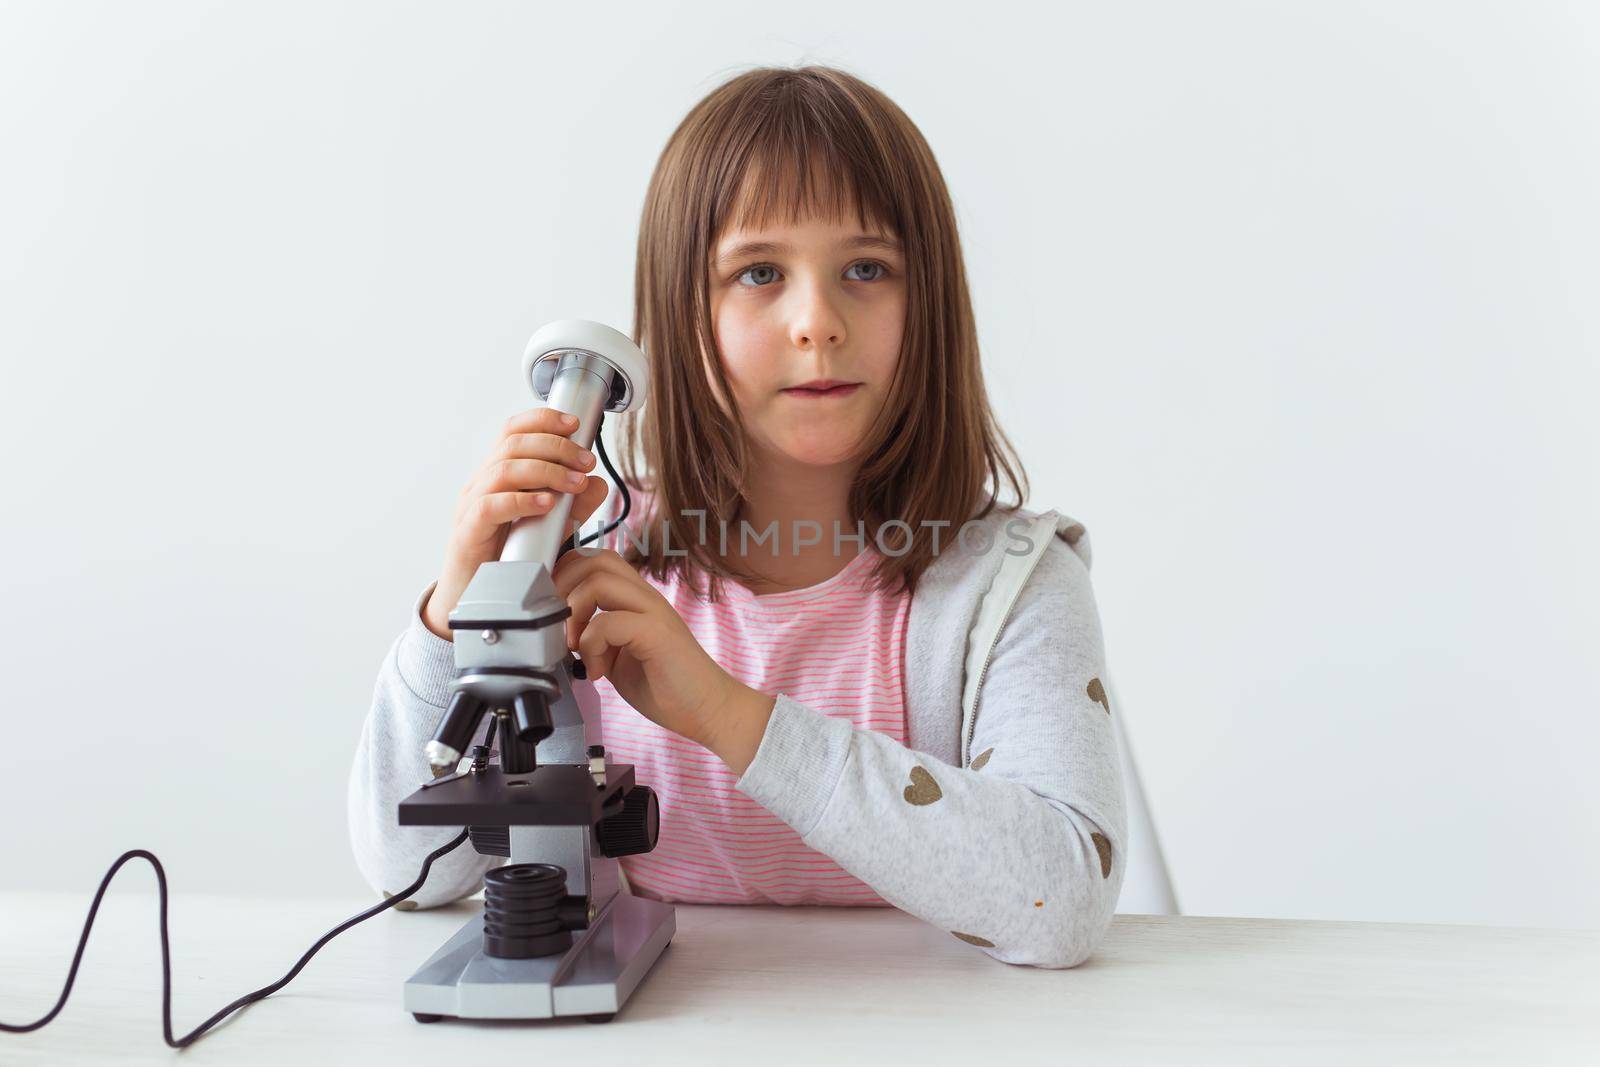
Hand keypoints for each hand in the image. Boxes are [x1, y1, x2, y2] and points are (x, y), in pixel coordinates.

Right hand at [423, 407, 611, 639]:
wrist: (475, 600)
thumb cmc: (508, 559)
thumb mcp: (550, 527)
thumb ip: (574, 505)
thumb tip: (598, 483)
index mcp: (497, 475)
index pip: (514, 430)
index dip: (543, 420)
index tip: (575, 425)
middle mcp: (481, 483)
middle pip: (514, 443)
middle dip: (556, 447)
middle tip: (586, 462)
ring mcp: (471, 505)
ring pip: (505, 469)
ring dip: (546, 471)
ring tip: (574, 483)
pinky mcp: (469, 531)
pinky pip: (491, 506)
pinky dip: (522, 500)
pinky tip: (547, 504)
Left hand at [553, 547, 774, 763]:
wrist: (707, 709)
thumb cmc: (667, 686)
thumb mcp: (618, 656)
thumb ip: (595, 638)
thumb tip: (562, 635)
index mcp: (636, 600)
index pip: (596, 560)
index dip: (566, 575)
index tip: (553, 609)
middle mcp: (645, 597)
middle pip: (595, 559)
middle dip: (562, 586)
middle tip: (557, 623)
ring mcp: (653, 612)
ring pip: (599, 581)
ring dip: (574, 613)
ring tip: (575, 646)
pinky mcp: (656, 633)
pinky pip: (608, 622)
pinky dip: (591, 646)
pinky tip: (597, 671)